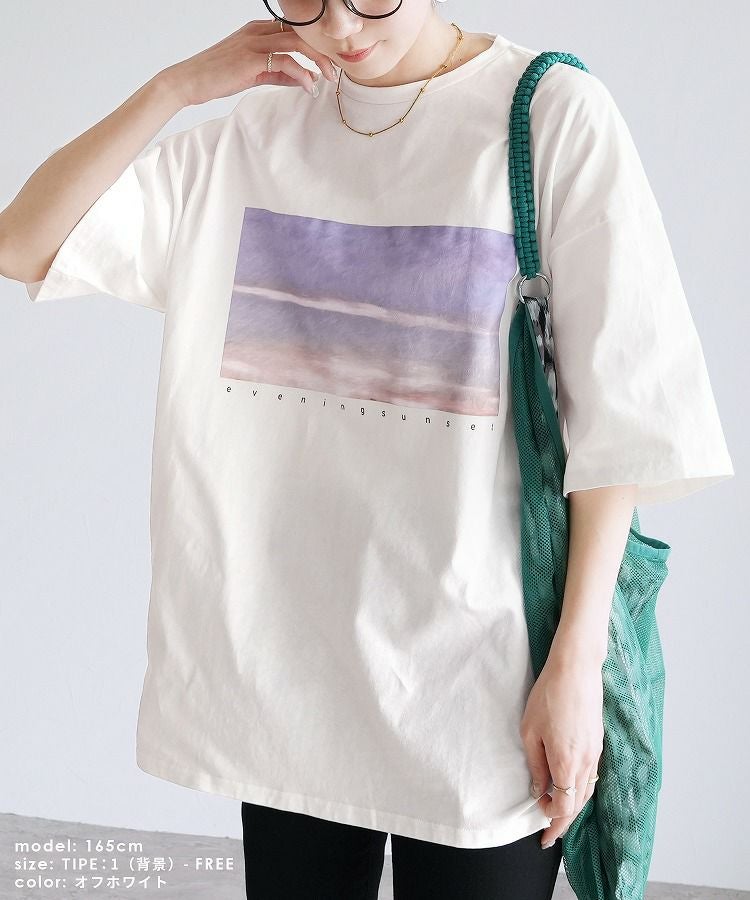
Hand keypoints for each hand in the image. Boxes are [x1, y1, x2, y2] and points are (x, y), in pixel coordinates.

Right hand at [159, 19, 338, 107]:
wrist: (190, 80)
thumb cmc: (218, 76)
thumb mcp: (254, 73)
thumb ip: (279, 75)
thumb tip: (304, 80)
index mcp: (258, 30)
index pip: (295, 31)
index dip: (315, 46)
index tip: (328, 63)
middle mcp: (258, 31)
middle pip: (301, 34)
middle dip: (322, 52)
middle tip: (334, 72)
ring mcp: (254, 42)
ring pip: (297, 43)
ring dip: (317, 61)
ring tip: (327, 78)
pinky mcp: (251, 58)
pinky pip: (285, 62)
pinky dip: (301, 74)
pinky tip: (308, 86)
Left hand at [520, 650, 603, 847]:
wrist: (576, 669)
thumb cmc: (548, 696)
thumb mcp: (530, 731)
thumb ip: (536, 765)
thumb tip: (538, 791)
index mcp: (567, 763)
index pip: (564, 807)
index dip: (553, 823)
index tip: (541, 832)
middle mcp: (586, 762)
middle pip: (578, 804)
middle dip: (563, 822)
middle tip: (549, 833)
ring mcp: (596, 752)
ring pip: (587, 791)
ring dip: (573, 807)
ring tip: (557, 814)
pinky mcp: (598, 742)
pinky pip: (591, 776)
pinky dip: (580, 790)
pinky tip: (570, 788)